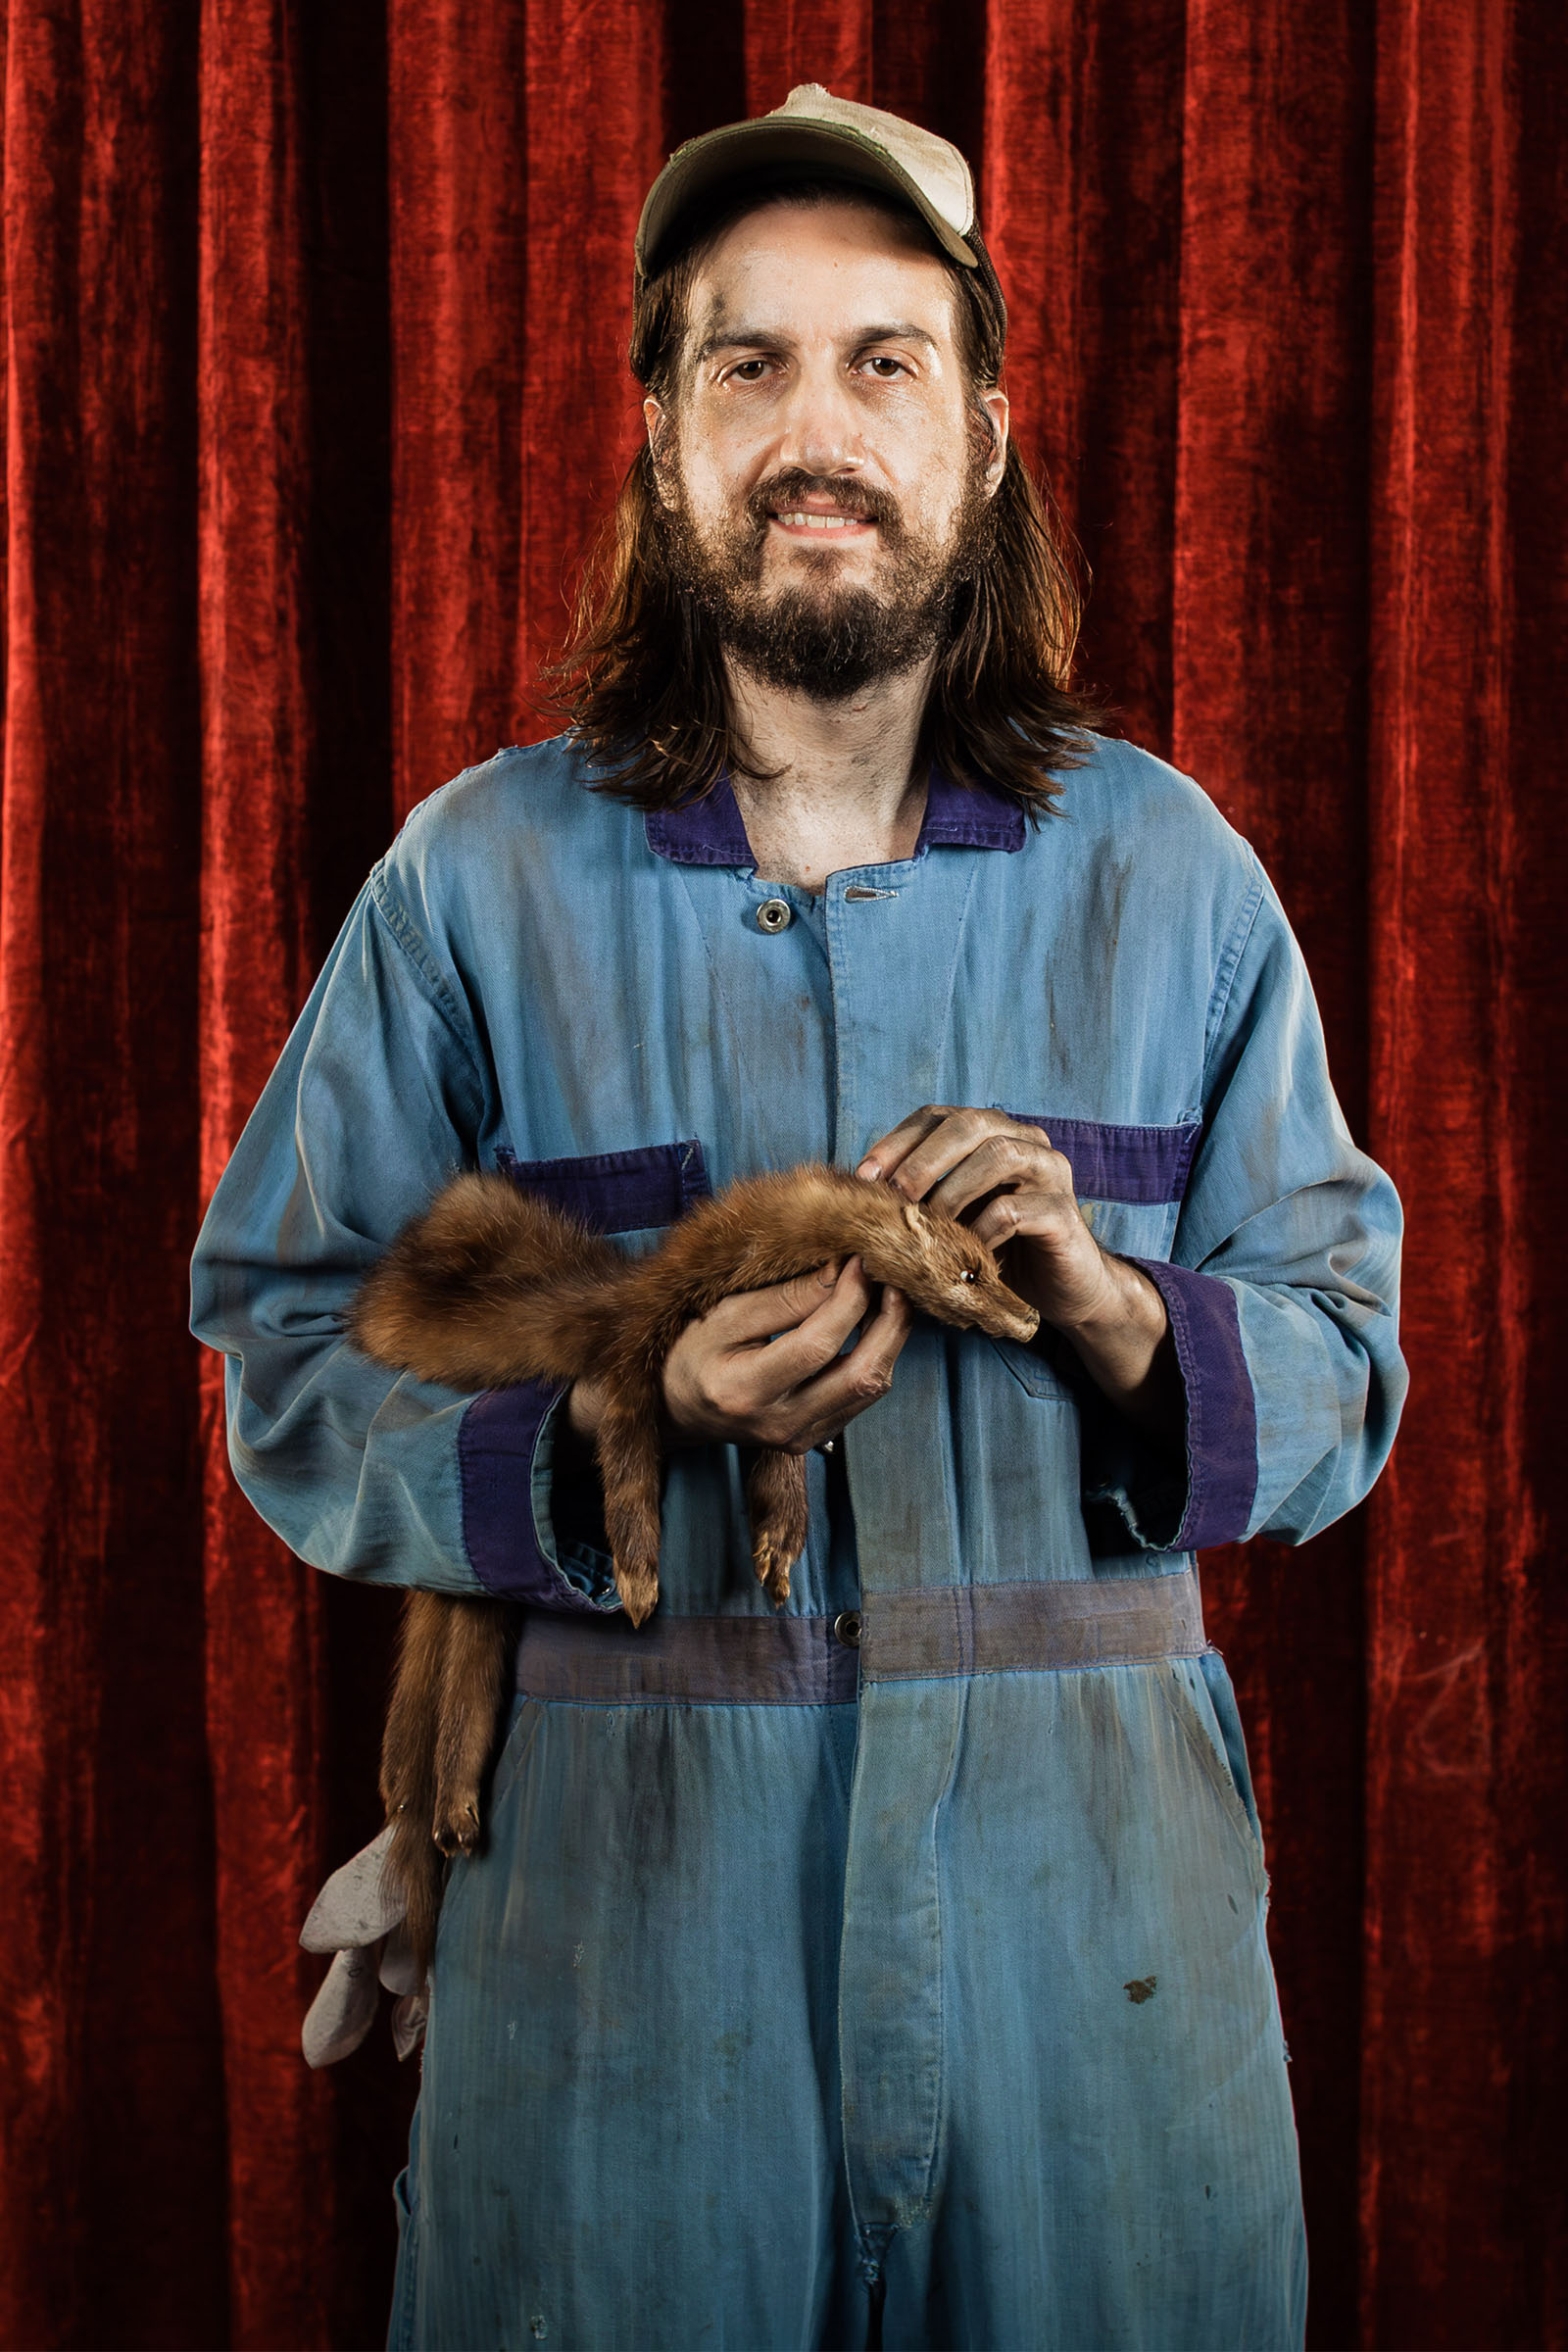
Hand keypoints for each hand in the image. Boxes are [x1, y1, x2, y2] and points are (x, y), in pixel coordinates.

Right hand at [567, 1257, 913, 1456]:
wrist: (675, 1409)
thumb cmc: (691, 1352)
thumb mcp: (723, 1314)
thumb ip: (783, 1297)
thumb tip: (841, 1270)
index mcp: (744, 1390)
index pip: (817, 1346)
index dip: (848, 1299)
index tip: (858, 1261)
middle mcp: (778, 1424)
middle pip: (861, 1376)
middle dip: (890, 1322)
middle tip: (894, 1280)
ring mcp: (800, 1437)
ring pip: (871, 1389)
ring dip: (890, 1338)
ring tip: (887, 1296)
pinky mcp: (814, 1438)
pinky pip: (862, 1398)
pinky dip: (876, 1357)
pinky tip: (871, 1325)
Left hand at [857, 1107, 1180, 1433]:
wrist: (1062, 1291)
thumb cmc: (996, 1251)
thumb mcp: (952, 1217)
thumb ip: (920, 1196)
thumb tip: (857, 1195)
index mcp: (992, 1132)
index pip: (937, 1116)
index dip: (897, 1141)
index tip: (863, 1176)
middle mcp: (1025, 1139)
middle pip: (970, 1123)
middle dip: (923, 1159)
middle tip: (893, 1198)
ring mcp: (1050, 1171)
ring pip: (998, 1156)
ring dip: (951, 1191)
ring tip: (926, 1226)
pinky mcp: (1063, 1212)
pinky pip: (1016, 1209)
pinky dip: (981, 1230)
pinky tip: (964, 1254)